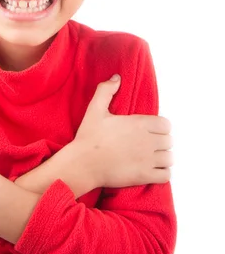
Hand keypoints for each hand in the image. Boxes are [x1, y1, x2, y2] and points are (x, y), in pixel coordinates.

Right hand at [72, 75, 173, 189]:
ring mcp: (147, 160)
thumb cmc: (89, 137)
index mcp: (138, 124)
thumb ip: (106, 90)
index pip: (166, 124)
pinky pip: (166, 175)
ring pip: (169, 158)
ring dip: (163, 157)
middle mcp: (147, 141)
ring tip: (152, 157)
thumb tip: (117, 77)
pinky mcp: (144, 176)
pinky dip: (162, 173)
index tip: (149, 130)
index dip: (160, 127)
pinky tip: (152, 170)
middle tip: (148, 144)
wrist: (83, 164)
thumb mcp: (95, 109)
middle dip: (161, 142)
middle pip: (169, 141)